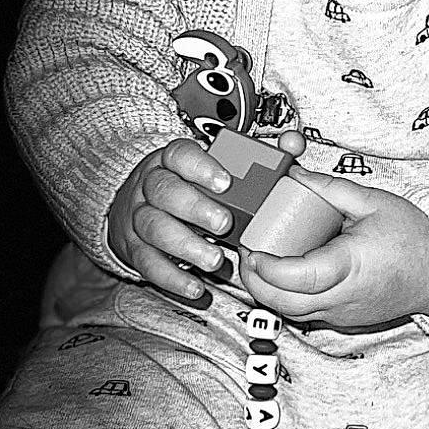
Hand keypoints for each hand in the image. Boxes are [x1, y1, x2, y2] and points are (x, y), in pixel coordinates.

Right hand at [107, 130, 307, 303]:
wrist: (143, 210)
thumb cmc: (190, 188)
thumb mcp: (220, 168)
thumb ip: (261, 156)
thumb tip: (292, 143)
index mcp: (173, 161)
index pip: (179, 154)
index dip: (201, 167)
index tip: (225, 182)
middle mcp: (152, 186)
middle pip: (164, 191)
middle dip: (195, 208)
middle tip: (224, 224)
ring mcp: (140, 218)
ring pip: (154, 228)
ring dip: (186, 246)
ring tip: (214, 259)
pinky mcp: (136, 249)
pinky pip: (149, 263)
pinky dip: (172, 277)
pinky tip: (195, 285)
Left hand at [238, 171, 428, 329]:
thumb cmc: (415, 239)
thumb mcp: (373, 202)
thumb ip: (329, 189)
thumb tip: (295, 176)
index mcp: (349, 267)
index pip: (293, 277)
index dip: (264, 265)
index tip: (253, 246)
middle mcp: (343, 298)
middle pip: (281, 302)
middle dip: (255, 280)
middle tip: (249, 251)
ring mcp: (342, 314)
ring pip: (290, 312)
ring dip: (269, 291)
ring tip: (264, 261)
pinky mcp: (344, 320)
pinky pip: (306, 314)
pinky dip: (289, 298)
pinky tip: (289, 275)